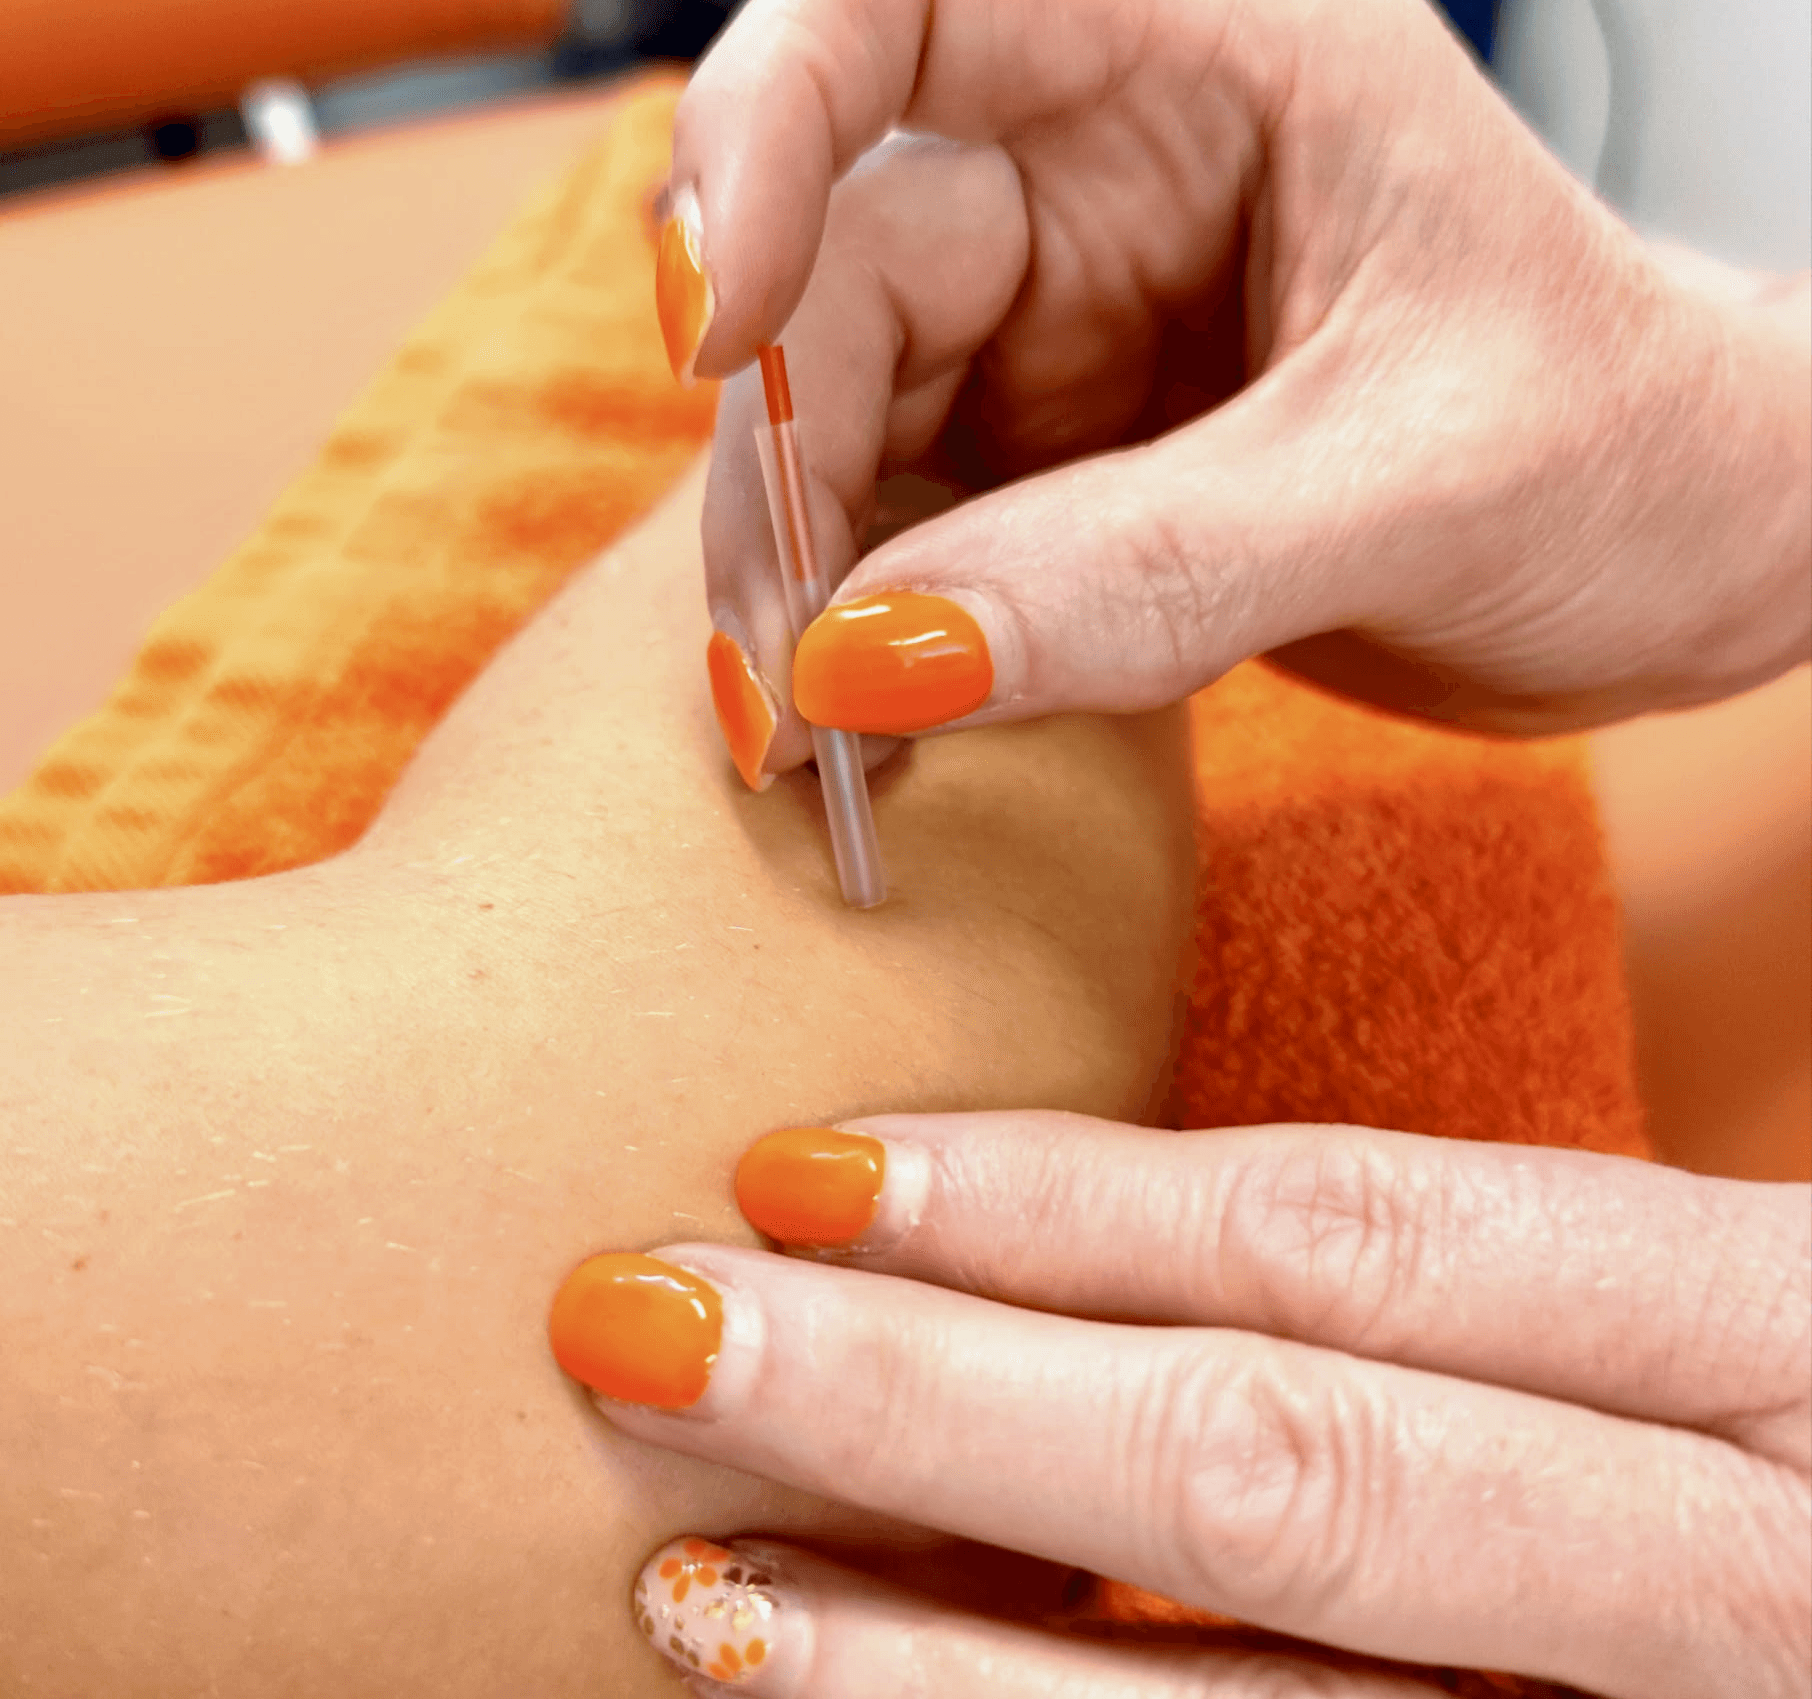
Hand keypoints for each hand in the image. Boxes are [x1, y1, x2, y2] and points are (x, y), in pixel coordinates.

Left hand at [551, 1111, 1810, 1695]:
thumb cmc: (1791, 1443)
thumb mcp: (1726, 1313)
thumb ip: (1470, 1285)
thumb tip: (1088, 1239)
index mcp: (1783, 1343)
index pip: (1362, 1240)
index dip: (1059, 1202)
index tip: (803, 1163)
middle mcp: (1749, 1578)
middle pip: (1271, 1478)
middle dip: (928, 1407)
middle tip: (647, 1328)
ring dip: (937, 1669)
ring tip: (699, 1597)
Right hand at [664, 0, 1809, 784]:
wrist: (1700, 556)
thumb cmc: (1642, 454)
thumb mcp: (1421, 490)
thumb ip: (1146, 573)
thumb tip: (859, 666)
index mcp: (1223, 63)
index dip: (766, 115)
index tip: (724, 331)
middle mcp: (1116, 169)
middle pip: (843, 254)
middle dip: (784, 460)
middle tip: (778, 672)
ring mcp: (1079, 319)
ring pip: (847, 408)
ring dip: (801, 569)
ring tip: (809, 741)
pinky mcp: (1068, 455)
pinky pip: (910, 520)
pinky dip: (871, 630)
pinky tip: (866, 735)